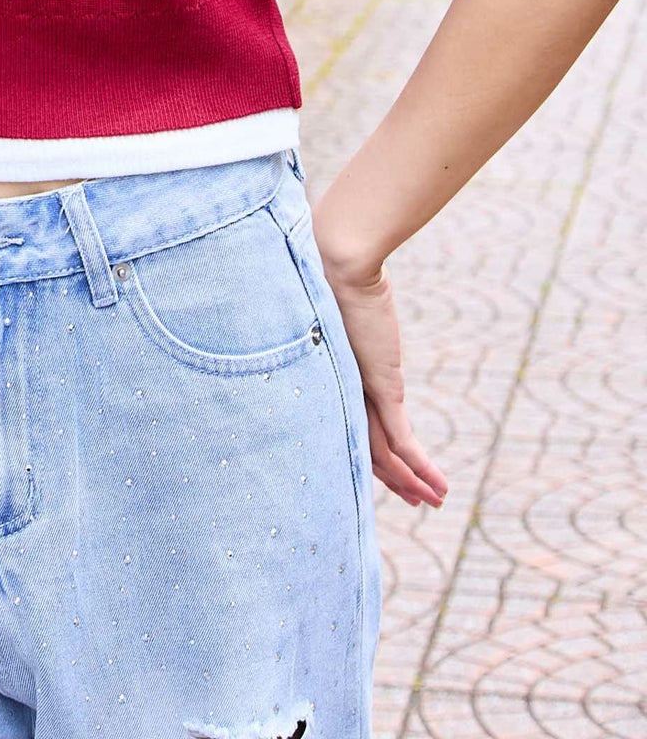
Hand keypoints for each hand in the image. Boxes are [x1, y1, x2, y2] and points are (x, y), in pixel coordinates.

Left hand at [315, 236, 448, 507]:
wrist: (336, 261)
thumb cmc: (329, 271)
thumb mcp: (342, 299)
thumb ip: (345, 306)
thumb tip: (344, 287)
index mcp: (334, 374)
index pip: (352, 425)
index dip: (370, 454)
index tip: (388, 473)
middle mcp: (344, 388)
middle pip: (367, 448)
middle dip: (393, 479)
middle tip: (415, 502)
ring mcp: (362, 391)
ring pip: (385, 454)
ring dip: (411, 482)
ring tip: (433, 503)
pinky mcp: (380, 387)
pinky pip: (401, 440)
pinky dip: (419, 468)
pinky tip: (435, 486)